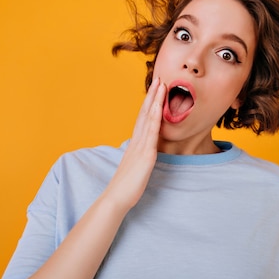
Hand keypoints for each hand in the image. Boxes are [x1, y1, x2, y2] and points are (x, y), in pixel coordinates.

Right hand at [106, 78, 166, 209]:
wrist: (116, 198)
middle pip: (145, 113)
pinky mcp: (146, 155)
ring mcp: (141, 146)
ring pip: (148, 118)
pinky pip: (152, 133)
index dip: (149, 104)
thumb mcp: (135, 167)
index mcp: (135, 144)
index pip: (143, 119)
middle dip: (152, 96)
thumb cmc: (126, 186)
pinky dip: (156, 118)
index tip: (155, 91)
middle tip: (159, 79)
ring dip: (155, 101)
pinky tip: (159, 107)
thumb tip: (144, 154)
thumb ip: (139, 157)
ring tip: (162, 85)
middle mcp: (137, 141)